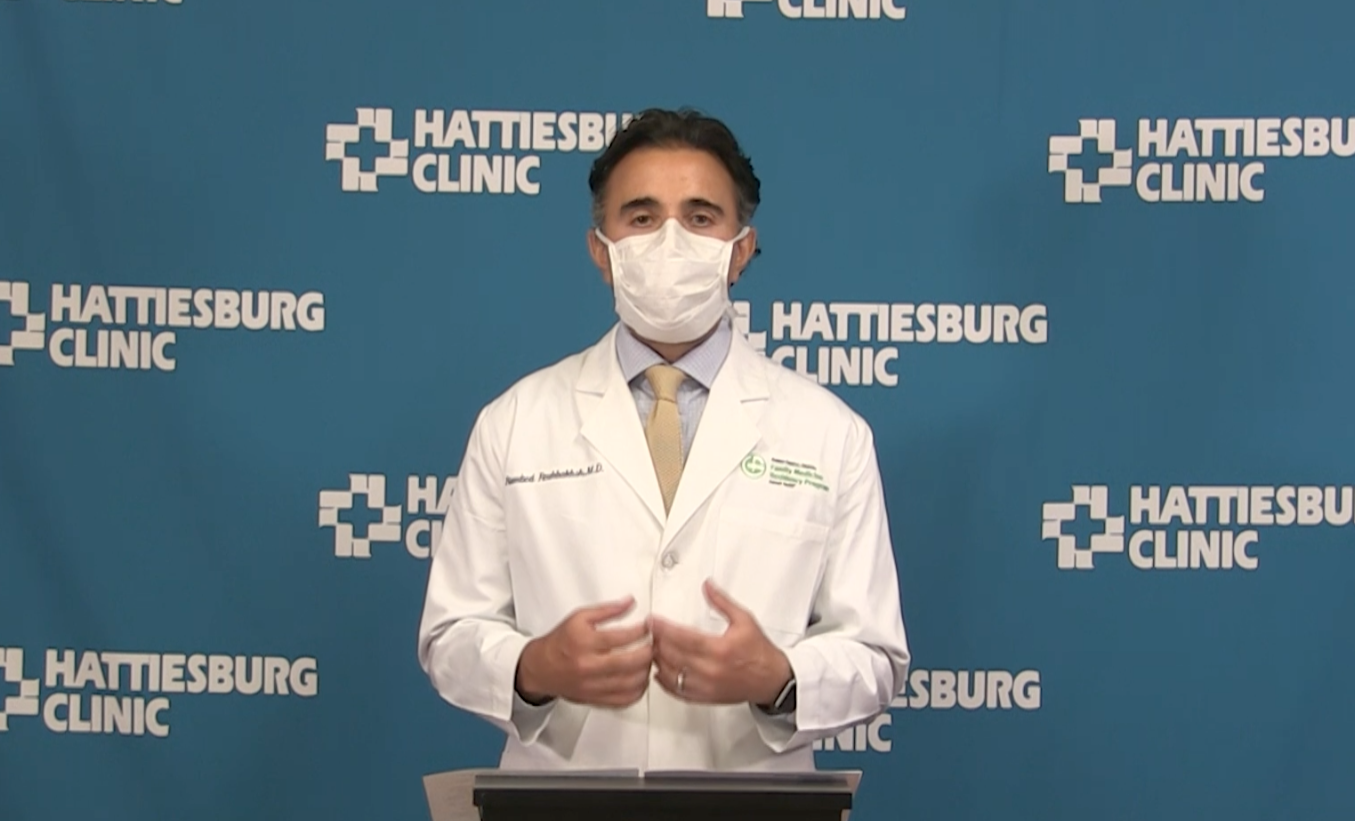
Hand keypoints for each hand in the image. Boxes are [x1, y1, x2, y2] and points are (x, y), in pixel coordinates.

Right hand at [515, 596, 652, 708]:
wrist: (540, 668)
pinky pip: (624, 700)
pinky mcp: (595, 700)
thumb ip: (607, 610)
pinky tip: (639, 678)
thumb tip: (630, 603)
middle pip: (629, 663)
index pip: (621, 637)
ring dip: (646, 671)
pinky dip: (638, 691)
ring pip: (630, 684)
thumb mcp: (579, 618)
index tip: (648, 627)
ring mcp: (592, 686)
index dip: (641, 631)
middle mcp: (588, 666)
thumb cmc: (560, 642)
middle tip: (654, 644)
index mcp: (584, 642)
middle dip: (648, 652)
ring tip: (648, 660)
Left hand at [650, 580, 792, 705]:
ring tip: (654, 648)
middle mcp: (711, 669)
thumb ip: (722, 602)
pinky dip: (664, 682)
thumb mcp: (744, 620)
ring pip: (671, 674)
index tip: (652, 621)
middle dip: (657, 642)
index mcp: (720, 649)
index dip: (663, 628)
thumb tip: (708, 586)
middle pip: (672, 655)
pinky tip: (660, 672)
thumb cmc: (760, 652)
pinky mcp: (705, 697)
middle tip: (649, 632)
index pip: (683, 637)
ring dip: (658, 661)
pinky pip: (678, 692)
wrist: (772, 680)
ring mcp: (706, 686)